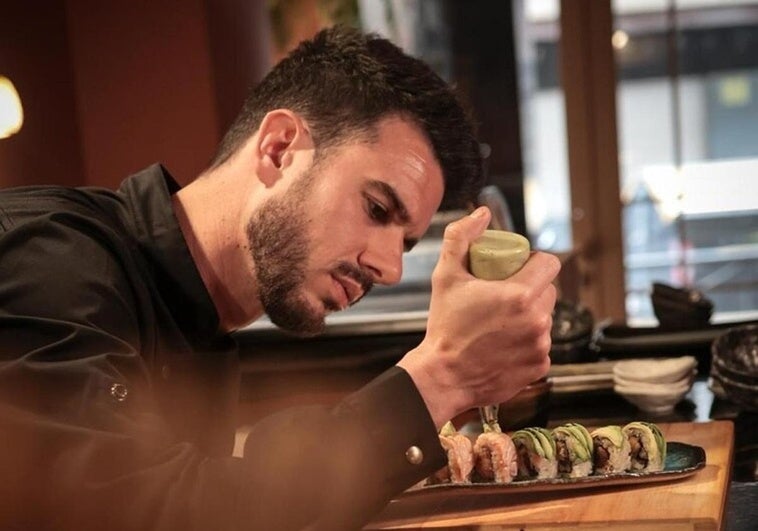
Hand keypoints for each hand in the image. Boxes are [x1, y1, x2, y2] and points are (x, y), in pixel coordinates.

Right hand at [397, 207, 560, 428]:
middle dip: (532, 288)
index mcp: (520, 295)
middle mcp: (537, 321)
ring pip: (545, 318)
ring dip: (531, 315)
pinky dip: (528, 342)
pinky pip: (541, 344)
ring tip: (503, 321)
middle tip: (505, 294)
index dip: (535, 262)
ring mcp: (541, 346)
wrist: (443, 377)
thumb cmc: (444, 327)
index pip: (550, 264)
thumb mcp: (445, 276)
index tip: (518, 268)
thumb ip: (461, 238)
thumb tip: (481, 214)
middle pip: (549, 291)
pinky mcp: (540, 367)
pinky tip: (506, 343)